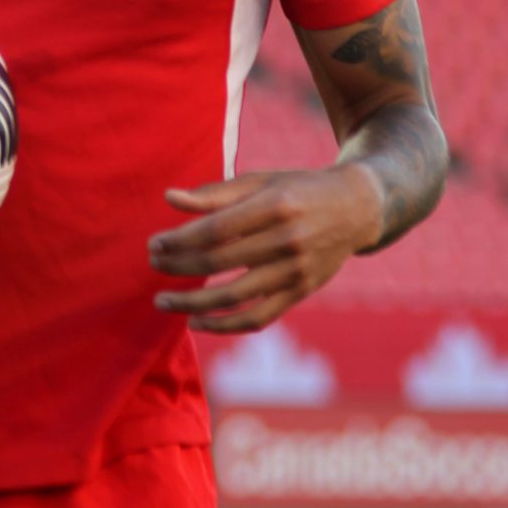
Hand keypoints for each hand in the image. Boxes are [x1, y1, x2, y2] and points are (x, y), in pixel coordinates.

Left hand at [146, 167, 383, 333]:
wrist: (355, 208)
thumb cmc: (296, 189)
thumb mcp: (260, 181)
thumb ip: (214, 193)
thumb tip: (169, 198)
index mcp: (274, 206)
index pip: (216, 230)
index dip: (180, 240)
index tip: (154, 244)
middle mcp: (287, 241)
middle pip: (220, 263)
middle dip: (179, 267)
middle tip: (152, 265)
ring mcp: (296, 272)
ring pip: (234, 297)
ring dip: (192, 303)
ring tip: (162, 301)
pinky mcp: (300, 293)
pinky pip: (258, 318)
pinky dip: (224, 326)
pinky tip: (196, 323)